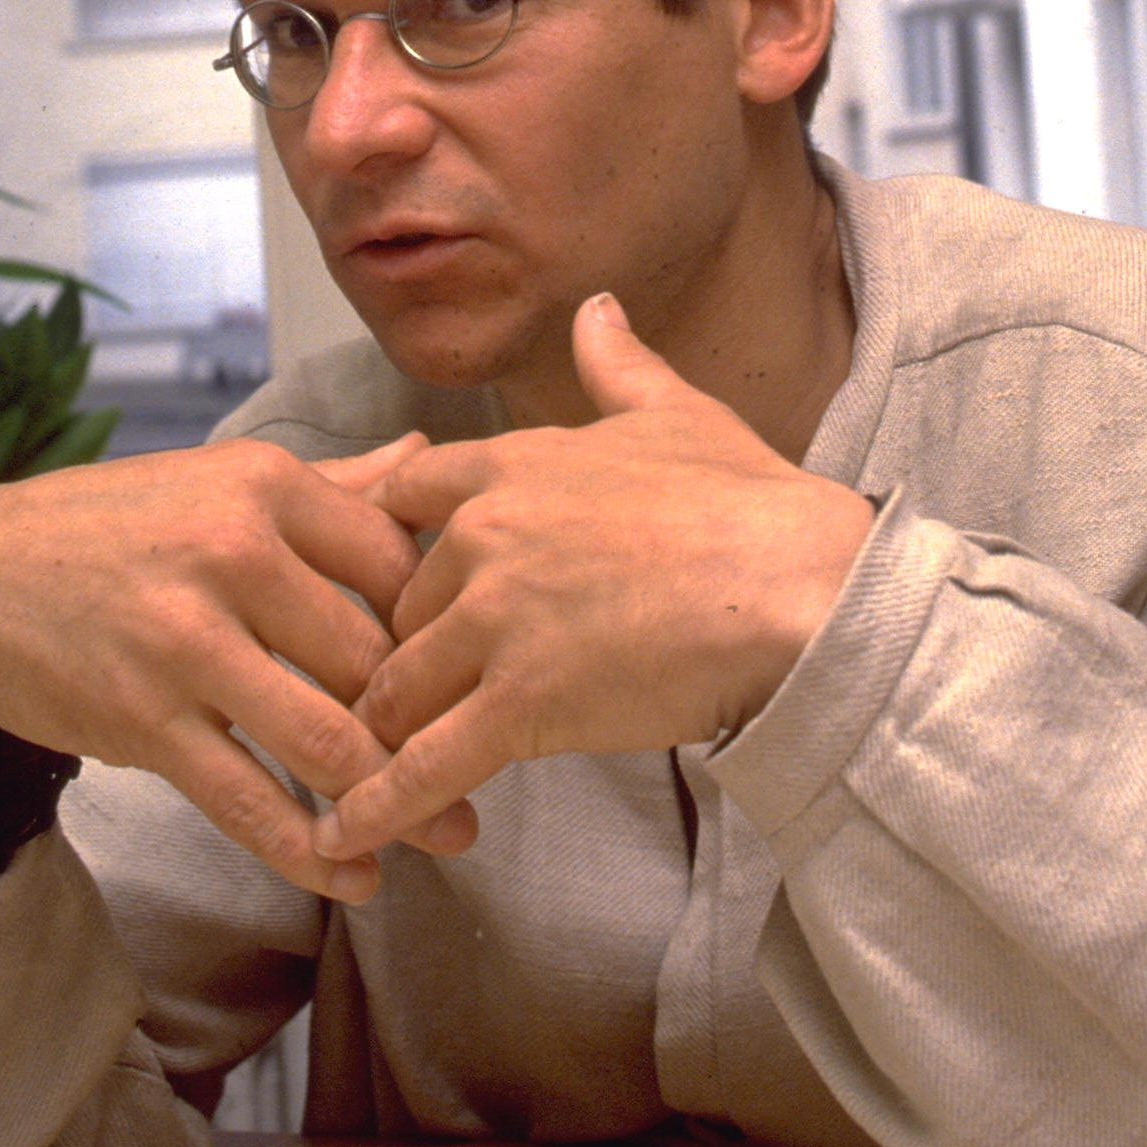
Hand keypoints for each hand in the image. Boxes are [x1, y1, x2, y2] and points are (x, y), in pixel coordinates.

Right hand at [0, 433, 478, 899]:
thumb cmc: (115, 529)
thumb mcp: (220, 484)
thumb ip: (331, 486)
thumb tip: (424, 458)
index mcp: (265, 486)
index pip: (398, 559)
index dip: (446, 620)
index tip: (477, 663)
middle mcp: (233, 554)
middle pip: (374, 656)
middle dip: (438, 721)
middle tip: (490, 763)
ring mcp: (185, 641)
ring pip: (325, 736)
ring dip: (395, 798)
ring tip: (445, 832)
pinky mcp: (143, 720)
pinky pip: (246, 798)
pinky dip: (309, 848)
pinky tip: (354, 875)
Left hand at [311, 295, 873, 860]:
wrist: (801, 587)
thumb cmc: (750, 503)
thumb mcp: (677, 414)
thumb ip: (618, 367)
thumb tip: (597, 309)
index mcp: (511, 467)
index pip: (400, 500)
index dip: (390, 547)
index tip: (384, 584)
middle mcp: (485, 538)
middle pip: (395, 609)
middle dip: (398, 654)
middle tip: (394, 701)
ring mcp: (496, 622)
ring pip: (398, 688)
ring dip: (384, 734)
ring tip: (360, 776)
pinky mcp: (519, 703)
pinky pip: (425, 763)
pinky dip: (379, 803)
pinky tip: (345, 837)